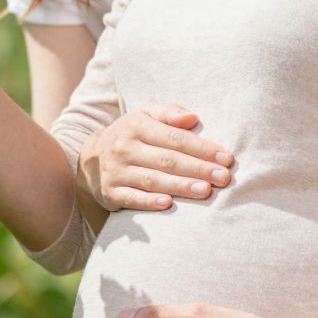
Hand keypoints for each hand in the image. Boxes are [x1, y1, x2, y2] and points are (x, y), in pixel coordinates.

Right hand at [77, 105, 234, 210]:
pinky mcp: (111, 192)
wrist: (90, 157)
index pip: (175, 138)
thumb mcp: (145, 115)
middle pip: (167, 160)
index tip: (226, 158)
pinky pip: (132, 198)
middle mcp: (125, 148)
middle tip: (223, 177)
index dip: (202, 148)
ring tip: (205, 190)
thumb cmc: (131, 135)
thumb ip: (169, 113)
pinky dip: (149, 202)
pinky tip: (168, 204)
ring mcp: (116, 171)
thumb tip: (193, 118)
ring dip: (180, 186)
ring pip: (153, 180)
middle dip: (198, 168)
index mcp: (137, 126)